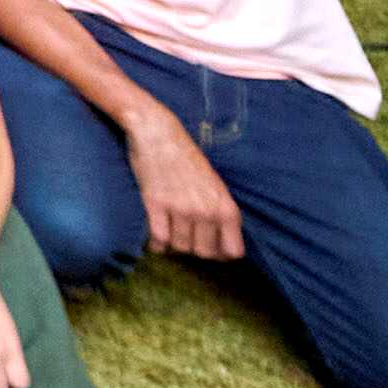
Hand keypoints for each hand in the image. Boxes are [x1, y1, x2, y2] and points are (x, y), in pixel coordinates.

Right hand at [123, 102, 247, 262]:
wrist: (158, 133)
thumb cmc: (188, 159)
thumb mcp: (215, 185)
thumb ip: (220, 213)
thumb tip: (221, 243)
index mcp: (226, 207)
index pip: (233, 251)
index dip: (221, 254)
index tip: (210, 248)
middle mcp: (206, 211)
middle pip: (204, 252)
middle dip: (195, 249)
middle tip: (186, 239)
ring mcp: (181, 208)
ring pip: (180, 247)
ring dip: (174, 245)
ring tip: (170, 234)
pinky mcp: (156, 204)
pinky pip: (159, 239)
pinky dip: (156, 244)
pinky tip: (155, 239)